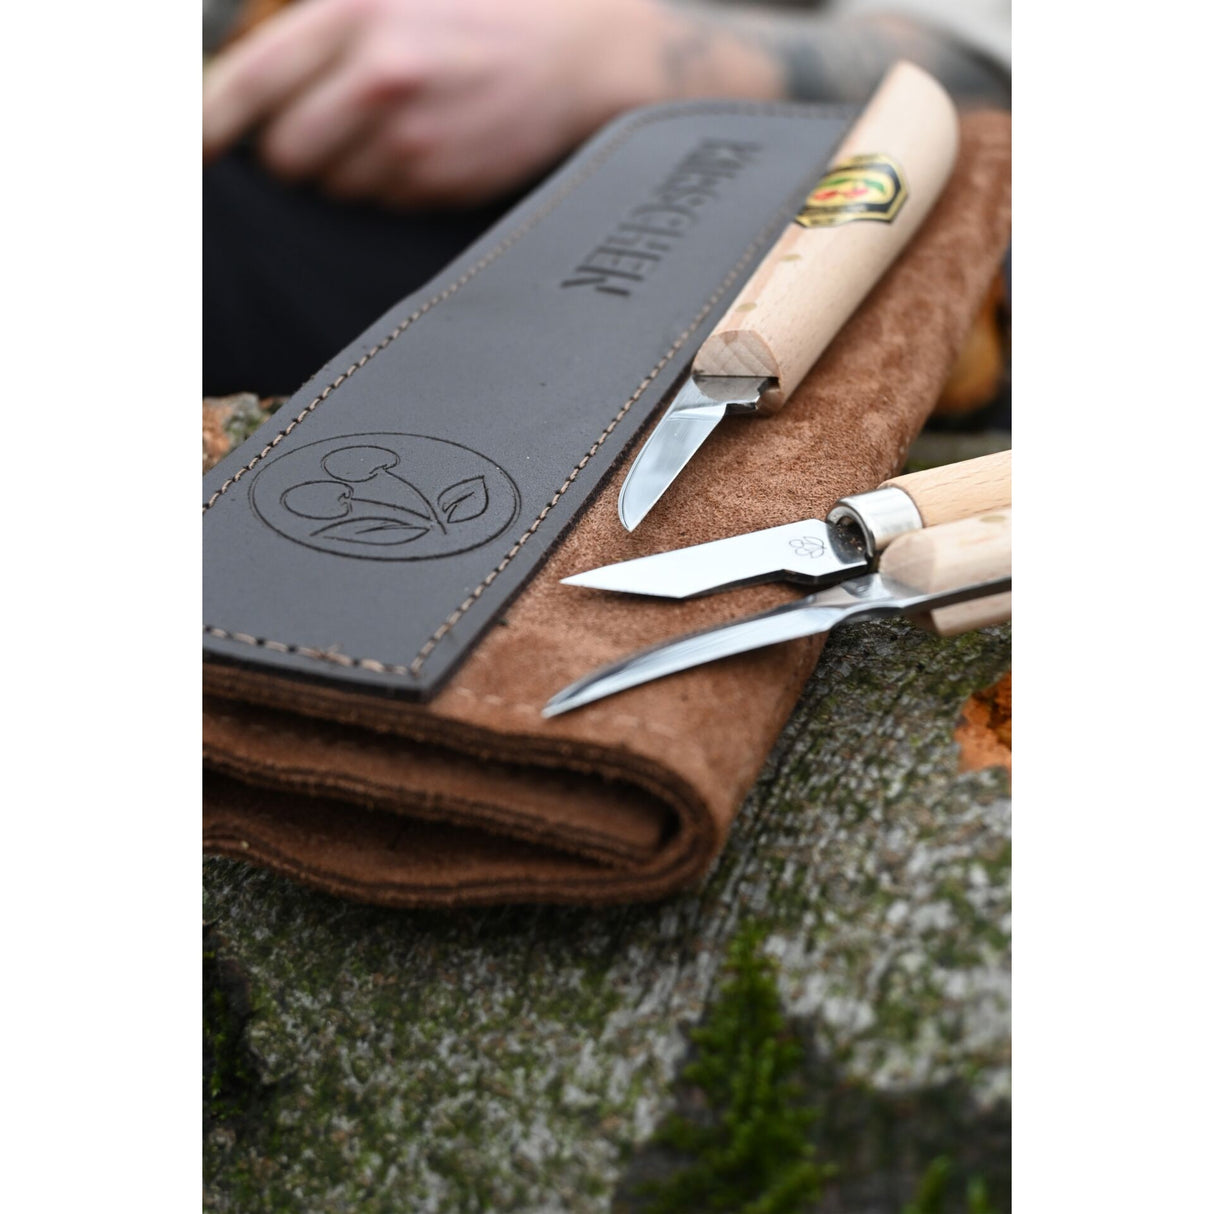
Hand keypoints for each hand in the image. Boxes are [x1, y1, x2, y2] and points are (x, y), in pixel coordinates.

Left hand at [202, 0, 780, 207]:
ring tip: (385, 133)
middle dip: (291, 153)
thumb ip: (322, 31)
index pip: (247, 86)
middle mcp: (375, 79)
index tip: (193, 153)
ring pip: (333, 188)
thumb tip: (250, 87)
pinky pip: (380, 205)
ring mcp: (409, 140)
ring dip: (342, 173)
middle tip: (322, 131)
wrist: (578, 56)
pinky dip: (387, 187)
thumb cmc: (481, 17)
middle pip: (285, 155)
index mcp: (354, 16)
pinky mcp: (438, 183)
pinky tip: (420, 149)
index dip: (208, 128)